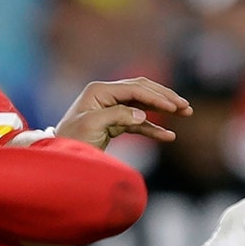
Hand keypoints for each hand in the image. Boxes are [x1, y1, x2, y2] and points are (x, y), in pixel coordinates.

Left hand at [55, 77, 191, 149]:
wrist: (58, 157)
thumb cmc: (71, 139)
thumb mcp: (91, 126)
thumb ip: (116, 116)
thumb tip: (141, 114)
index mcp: (99, 91)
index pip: (135, 89)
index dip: (156, 97)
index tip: (175, 107)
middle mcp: (106, 95)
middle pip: (142, 91)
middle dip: (165, 98)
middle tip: (186, 107)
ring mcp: (110, 108)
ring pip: (143, 105)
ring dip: (164, 110)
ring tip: (185, 113)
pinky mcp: (113, 124)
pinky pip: (138, 123)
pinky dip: (153, 129)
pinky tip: (168, 136)